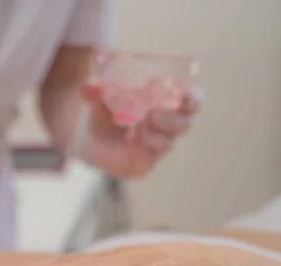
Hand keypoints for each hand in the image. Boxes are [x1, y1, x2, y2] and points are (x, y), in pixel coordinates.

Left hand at [81, 84, 203, 177]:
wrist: (88, 137)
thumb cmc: (104, 110)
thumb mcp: (100, 95)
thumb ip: (96, 90)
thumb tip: (89, 88)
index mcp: (166, 103)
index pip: (192, 100)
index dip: (192, 99)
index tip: (182, 95)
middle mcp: (166, 125)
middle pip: (185, 124)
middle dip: (173, 120)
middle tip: (153, 116)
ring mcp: (157, 145)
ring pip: (168, 142)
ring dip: (155, 135)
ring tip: (136, 130)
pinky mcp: (145, 162)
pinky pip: (151, 158)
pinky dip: (143, 149)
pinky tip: (131, 144)